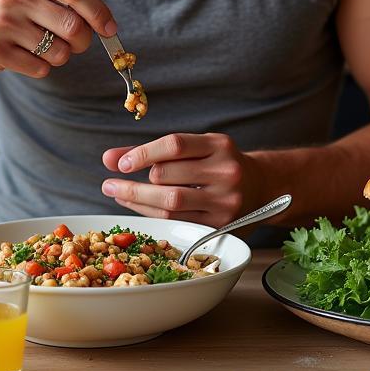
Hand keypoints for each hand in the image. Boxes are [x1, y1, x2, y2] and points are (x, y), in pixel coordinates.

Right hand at [0, 0, 116, 77]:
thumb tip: (102, 19)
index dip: (98, 11)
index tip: (109, 28)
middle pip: (73, 27)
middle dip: (82, 42)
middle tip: (75, 44)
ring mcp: (2, 23)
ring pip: (59, 52)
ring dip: (59, 57)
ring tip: (40, 48)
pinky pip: (39, 69)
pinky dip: (39, 68)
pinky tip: (22, 56)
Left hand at [100, 133, 270, 227]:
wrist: (261, 187)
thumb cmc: (216, 164)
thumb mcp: (194, 148)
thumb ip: (152, 152)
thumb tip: (109, 158)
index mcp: (219, 145)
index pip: (175, 145)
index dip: (143, 153)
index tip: (119, 163)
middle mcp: (226, 171)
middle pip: (169, 177)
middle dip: (134, 182)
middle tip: (108, 183)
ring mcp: (226, 201)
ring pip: (171, 203)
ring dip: (138, 200)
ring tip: (117, 194)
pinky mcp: (222, 225)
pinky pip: (178, 222)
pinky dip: (152, 215)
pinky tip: (138, 207)